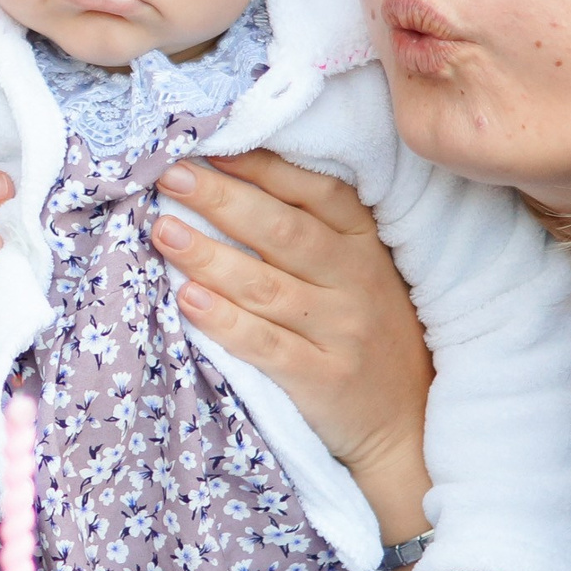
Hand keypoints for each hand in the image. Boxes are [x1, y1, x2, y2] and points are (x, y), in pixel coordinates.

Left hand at [149, 149, 433, 538]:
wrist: (407, 427)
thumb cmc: (368, 333)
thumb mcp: (359, 273)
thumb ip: (313, 230)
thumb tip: (230, 178)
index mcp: (362, 245)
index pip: (314, 191)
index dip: (260, 165)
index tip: (210, 143)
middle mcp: (355, 282)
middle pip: (281, 231)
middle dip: (223, 199)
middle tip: (171, 176)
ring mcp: (340, 332)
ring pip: (265, 286)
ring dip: (209, 255)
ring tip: (164, 231)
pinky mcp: (322, 379)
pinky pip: (266, 345)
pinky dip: (224, 321)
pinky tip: (188, 299)